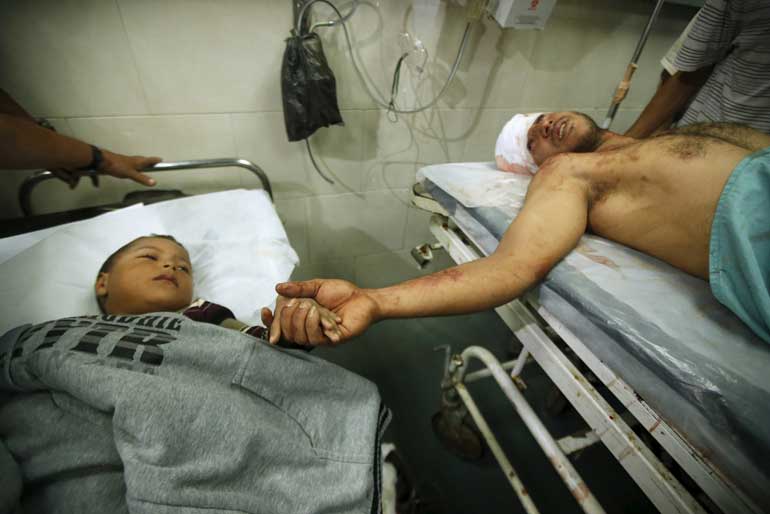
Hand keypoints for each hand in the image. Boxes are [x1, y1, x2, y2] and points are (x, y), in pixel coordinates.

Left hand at [99, 149, 160, 186]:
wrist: (101, 161)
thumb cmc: (116, 165)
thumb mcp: (131, 173)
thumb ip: (142, 178)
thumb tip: (154, 183)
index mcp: (137, 161)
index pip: (149, 160)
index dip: (155, 160)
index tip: (161, 160)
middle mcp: (132, 161)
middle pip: (143, 160)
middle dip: (149, 161)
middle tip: (154, 162)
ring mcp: (125, 162)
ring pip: (135, 163)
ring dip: (140, 164)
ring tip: (143, 167)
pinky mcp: (119, 165)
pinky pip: (128, 167)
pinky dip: (130, 169)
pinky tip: (127, 173)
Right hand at [262, 279, 378, 345]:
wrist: (363, 297)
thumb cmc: (342, 293)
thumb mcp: (317, 286)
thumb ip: (298, 289)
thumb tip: (278, 287)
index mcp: (302, 318)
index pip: (281, 326)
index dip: (270, 322)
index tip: (264, 310)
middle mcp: (309, 330)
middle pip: (287, 332)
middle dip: (288, 317)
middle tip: (299, 303)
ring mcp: (320, 337)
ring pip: (299, 337)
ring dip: (302, 320)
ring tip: (311, 306)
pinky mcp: (331, 341)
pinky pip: (315, 338)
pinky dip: (314, 324)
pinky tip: (319, 312)